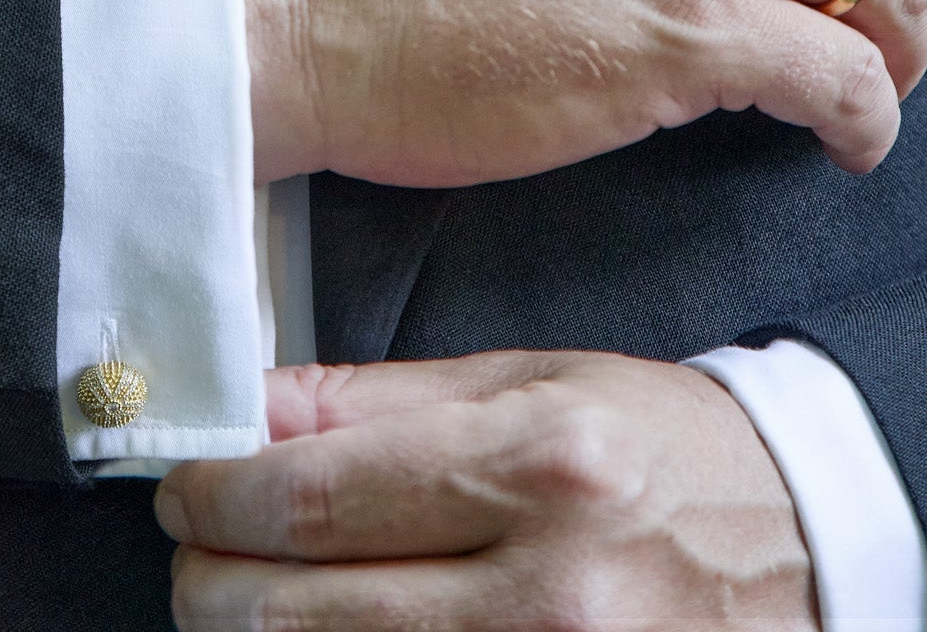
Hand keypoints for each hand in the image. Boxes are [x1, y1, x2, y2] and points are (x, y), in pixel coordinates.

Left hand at [157, 353, 818, 629]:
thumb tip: (252, 413)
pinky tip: (326, 629)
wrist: (801, 543)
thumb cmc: (658, 445)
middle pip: (296, 611)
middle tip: (197, 538)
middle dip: (208, 575)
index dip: (215, 492)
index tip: (183, 480)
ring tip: (254, 584)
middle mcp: (548, 593)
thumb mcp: (531, 378)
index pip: (313, 497)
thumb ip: (378, 399)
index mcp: (540, 467)